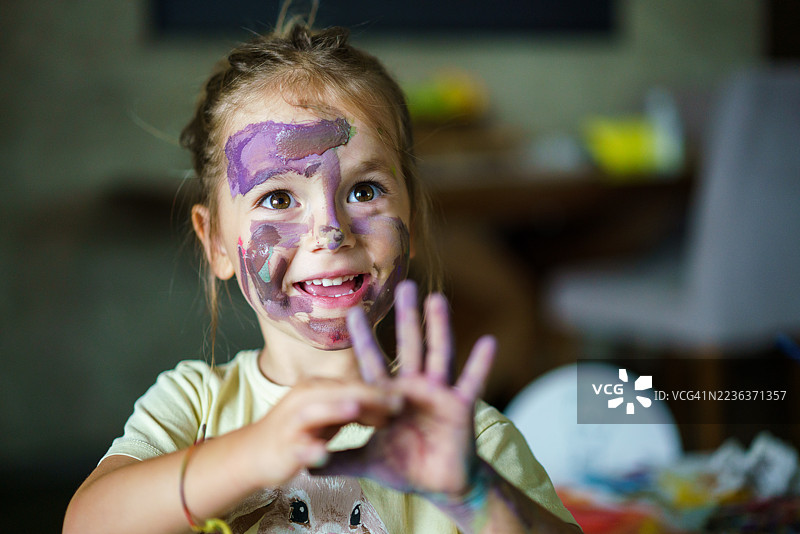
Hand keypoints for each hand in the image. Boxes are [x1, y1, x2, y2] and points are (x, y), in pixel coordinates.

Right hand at [248, 377, 401, 487]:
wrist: (254, 453)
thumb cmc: (299, 430)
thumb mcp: (328, 414)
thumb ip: (355, 408)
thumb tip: (388, 403)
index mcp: (318, 389)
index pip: (353, 385)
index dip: (380, 390)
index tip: (406, 397)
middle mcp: (304, 398)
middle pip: (340, 392)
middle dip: (369, 397)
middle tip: (398, 403)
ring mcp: (292, 421)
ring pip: (315, 412)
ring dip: (335, 410)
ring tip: (356, 410)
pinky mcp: (283, 446)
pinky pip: (297, 447)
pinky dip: (310, 450)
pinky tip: (322, 455)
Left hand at [316, 280, 495, 496]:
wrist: (441, 486)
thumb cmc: (405, 467)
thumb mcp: (368, 463)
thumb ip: (339, 460)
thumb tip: (305, 465)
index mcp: (390, 395)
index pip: (373, 361)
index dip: (363, 338)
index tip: (352, 311)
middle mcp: (415, 387)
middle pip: (410, 345)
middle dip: (406, 316)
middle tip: (404, 285)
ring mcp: (439, 394)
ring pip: (439, 354)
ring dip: (438, 327)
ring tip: (437, 299)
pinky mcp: (461, 407)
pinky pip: (472, 382)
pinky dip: (481, 363)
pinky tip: (489, 342)